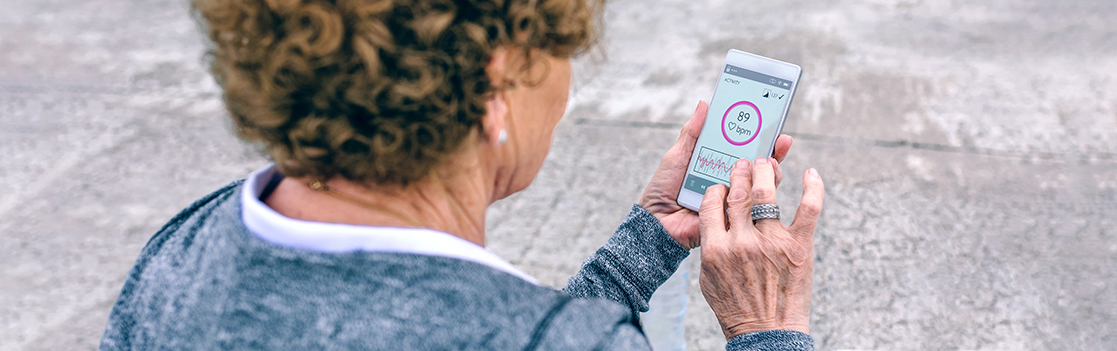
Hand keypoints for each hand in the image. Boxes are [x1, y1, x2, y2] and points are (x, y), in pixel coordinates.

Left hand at [639, 101, 793, 249]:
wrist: (655, 221)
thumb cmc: (663, 188)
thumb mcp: (678, 156)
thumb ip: (692, 133)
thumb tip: (704, 104)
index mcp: (717, 163)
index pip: (743, 147)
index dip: (758, 135)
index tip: (771, 122)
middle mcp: (728, 179)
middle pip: (758, 164)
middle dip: (772, 151)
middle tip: (780, 140)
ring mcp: (733, 198)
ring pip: (760, 184)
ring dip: (770, 171)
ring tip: (771, 161)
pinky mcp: (733, 216)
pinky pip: (751, 206)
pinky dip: (758, 194)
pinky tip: (760, 183)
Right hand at [697, 157, 823, 337]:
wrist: (767, 332)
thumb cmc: (736, 307)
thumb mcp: (709, 277)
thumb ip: (710, 246)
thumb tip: (714, 219)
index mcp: (717, 249)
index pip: (711, 203)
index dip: (717, 189)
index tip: (722, 186)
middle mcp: (742, 242)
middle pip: (738, 193)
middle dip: (740, 172)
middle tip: (744, 163)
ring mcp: (772, 242)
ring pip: (766, 193)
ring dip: (765, 172)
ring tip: (766, 163)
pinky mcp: (800, 245)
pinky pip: (809, 207)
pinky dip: (812, 187)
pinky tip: (810, 174)